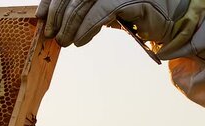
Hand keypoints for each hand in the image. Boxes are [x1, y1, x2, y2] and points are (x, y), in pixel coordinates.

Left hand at [36, 0, 190, 46]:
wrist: (164, 21)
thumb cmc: (128, 15)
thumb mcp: (98, 10)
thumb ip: (78, 12)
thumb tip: (50, 22)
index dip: (51, 1)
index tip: (40, 17)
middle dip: (58, 16)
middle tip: (52, 35)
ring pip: (84, 3)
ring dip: (71, 25)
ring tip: (65, 41)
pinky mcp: (131, 0)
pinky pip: (102, 12)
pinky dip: (87, 28)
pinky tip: (80, 41)